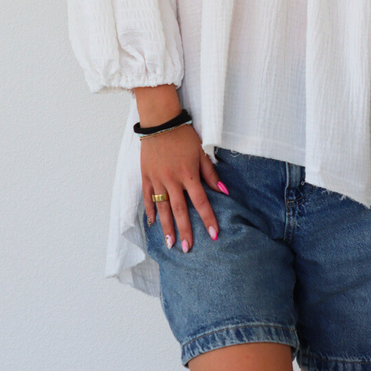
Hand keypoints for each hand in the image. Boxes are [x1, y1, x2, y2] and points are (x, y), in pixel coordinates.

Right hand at [140, 124, 224, 252]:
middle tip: (188, 249)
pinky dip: (150, 211)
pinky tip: (154, 223)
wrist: (160, 121)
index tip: (214, 234)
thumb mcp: (201, 152)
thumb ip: (211, 174)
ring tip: (170, 244)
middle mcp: (172, 180)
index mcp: (188, 174)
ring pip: (163, 208)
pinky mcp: (146, 176)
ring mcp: (157, 179)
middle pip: (180, 210)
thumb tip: (225, 192)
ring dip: (167, 227)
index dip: (208, 219)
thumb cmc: (183, 136)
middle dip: (185, 231)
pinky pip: (147, 197)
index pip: (201, 202)